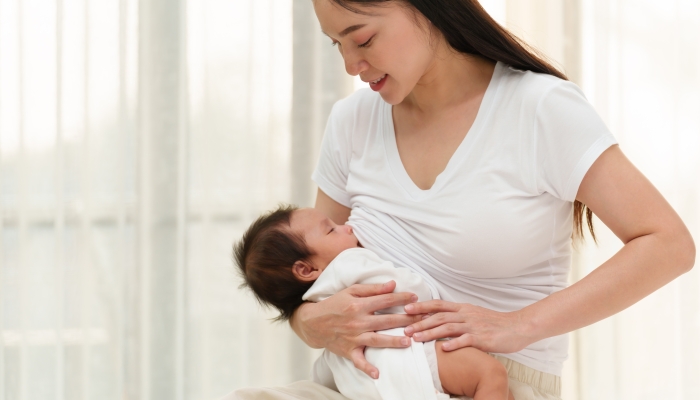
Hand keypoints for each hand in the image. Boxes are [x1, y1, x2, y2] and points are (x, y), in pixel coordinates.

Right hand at [295, 281, 422, 378]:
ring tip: (408, 342)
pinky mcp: (348, 350)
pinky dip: (367, 368)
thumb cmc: (334, 304)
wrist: (313, 322)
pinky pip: (359, 361)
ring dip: (393, 342)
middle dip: (406, 319)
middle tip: (422, 319)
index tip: (415, 297)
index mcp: (359, 305)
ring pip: (377, 340)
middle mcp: (357, 321)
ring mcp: (353, 337)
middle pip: (386, 321)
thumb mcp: (351, 291)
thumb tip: (392, 285)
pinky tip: (377, 374)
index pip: (385, 301)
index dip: (402, 298)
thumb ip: (373, 289)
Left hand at [403, 300, 535, 352]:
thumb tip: (440, 318)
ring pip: (448, 327)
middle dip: (420, 322)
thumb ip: (458, 316)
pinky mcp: (482, 338)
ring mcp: (474, 326)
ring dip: (430, 333)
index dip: (422, 306)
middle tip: (405, 328)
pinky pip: (466, 340)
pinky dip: (453, 344)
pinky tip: (442, 349)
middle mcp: (466, 315)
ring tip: (417, 338)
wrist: (517, 327)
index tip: (407, 309)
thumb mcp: (474, 314)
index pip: (438, 305)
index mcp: (463, 308)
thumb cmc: (495, 323)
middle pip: (439, 316)